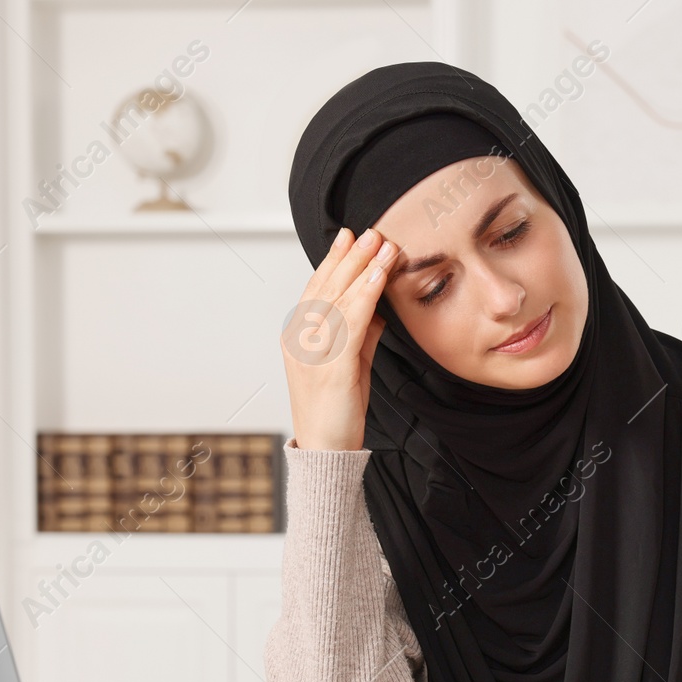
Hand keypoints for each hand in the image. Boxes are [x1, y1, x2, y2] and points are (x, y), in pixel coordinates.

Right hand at [282, 226, 395, 451]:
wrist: (326, 450)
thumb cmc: (338, 410)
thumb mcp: (352, 363)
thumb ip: (362, 333)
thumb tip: (379, 304)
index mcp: (299, 337)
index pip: (316, 289)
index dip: (333, 261)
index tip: (349, 236)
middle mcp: (300, 340)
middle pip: (326, 287)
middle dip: (350, 256)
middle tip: (370, 231)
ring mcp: (312, 353)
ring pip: (338, 299)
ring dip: (362, 268)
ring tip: (382, 244)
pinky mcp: (330, 367)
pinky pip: (350, 323)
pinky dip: (366, 295)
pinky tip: (379, 277)